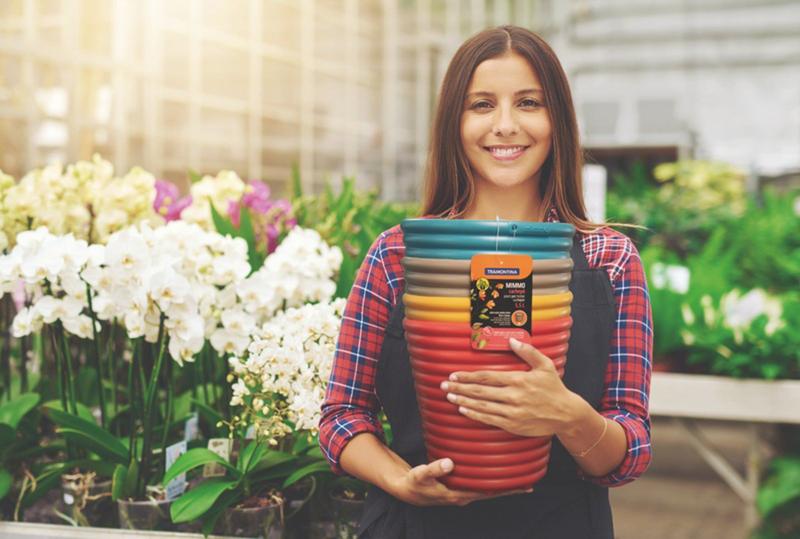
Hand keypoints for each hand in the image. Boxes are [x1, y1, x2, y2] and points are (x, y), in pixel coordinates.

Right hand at [390, 458, 530, 505]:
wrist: (406, 490)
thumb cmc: (415, 483)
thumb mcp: (421, 475)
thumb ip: (434, 469)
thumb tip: (450, 463)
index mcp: (459, 495)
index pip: (488, 493)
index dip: (506, 489)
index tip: (524, 486)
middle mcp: (464, 495)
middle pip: (492, 492)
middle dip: (510, 487)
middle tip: (530, 482)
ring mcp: (462, 492)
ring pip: (487, 487)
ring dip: (501, 483)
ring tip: (517, 475)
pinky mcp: (459, 486)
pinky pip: (478, 483)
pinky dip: (489, 478)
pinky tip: (494, 471)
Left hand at [440, 338, 580, 437]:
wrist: (566, 414)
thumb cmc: (554, 388)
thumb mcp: (544, 365)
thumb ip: (527, 351)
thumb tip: (512, 340)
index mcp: (518, 380)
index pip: (487, 376)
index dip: (468, 375)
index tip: (454, 374)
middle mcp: (513, 396)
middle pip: (480, 391)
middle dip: (460, 387)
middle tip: (444, 385)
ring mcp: (512, 412)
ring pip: (481, 406)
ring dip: (463, 401)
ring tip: (449, 396)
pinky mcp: (513, 424)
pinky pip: (489, 419)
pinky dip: (474, 414)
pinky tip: (463, 410)